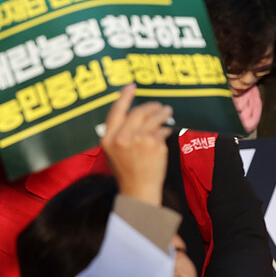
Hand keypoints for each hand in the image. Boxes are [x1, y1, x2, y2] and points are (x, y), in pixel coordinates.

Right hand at [100, 84, 172, 205]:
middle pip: (137, 112)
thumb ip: (119, 133)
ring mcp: (140, 140)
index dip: (124, 97)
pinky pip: (162, 131)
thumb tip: (135, 113)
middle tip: (158, 105)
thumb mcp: (112, 151)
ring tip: (167, 111)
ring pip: (153, 118)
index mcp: (108, 138)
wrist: (138, 189)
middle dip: (150, 106)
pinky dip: (165, 129)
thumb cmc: (125, 170)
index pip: (116, 111)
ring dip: (162, 112)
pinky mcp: (155, 144)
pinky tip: (166, 131)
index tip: (131, 86)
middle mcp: (122, 137)